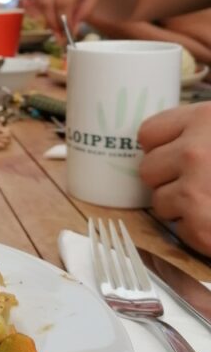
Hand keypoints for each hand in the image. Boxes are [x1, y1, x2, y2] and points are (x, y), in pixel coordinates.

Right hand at [38, 0, 118, 34]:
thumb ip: (87, 6)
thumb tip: (74, 27)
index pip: (63, 1)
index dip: (65, 20)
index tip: (70, 35)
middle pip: (47, 2)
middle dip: (52, 22)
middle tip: (60, 38)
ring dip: (48, 17)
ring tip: (59, 31)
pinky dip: (48, 8)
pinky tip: (57, 18)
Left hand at [138, 102, 210, 254]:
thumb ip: (199, 132)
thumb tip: (162, 142)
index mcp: (203, 120)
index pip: (148, 133)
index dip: (162, 147)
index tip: (178, 154)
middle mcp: (194, 152)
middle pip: (147, 169)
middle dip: (169, 180)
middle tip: (202, 183)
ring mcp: (194, 191)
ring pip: (159, 202)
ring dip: (182, 208)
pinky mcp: (199, 227)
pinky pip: (178, 230)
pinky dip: (198, 232)